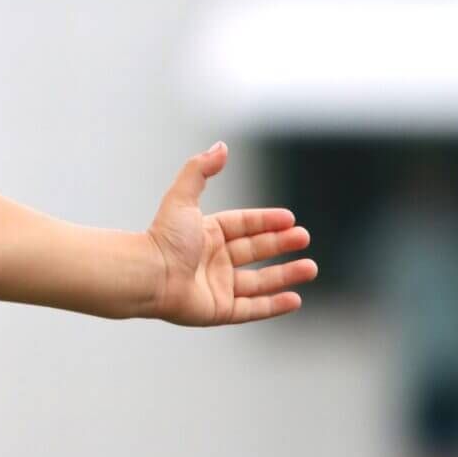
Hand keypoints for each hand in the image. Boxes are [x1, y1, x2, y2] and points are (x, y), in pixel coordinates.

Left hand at [146, 143, 316, 325]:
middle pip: (254, 251)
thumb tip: (222, 146)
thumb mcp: (182, 198)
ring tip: (310, 268)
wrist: (147, 276)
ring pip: (259, 282)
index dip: (266, 221)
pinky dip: (274, 305)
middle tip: (304, 238)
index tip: (290, 218)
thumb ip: (200, 170)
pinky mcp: (219, 310)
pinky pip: (252, 309)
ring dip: (286, 275)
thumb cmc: (162, 238)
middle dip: (281, 244)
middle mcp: (212, 260)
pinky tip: (295, 298)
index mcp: (205, 234)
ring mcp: (216, 286)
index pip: (242, 226)